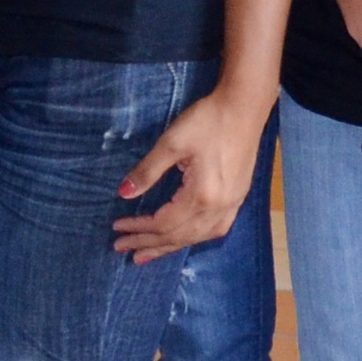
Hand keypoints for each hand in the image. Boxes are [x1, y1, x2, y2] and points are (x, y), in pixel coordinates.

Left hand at [111, 89, 266, 262]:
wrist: (244, 106)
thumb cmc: (207, 121)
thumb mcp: (171, 143)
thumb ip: (147, 171)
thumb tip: (124, 193)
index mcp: (203, 195)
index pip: (164, 223)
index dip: (139, 229)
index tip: (117, 229)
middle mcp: (220, 207)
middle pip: (180, 236)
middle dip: (150, 244)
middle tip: (123, 249)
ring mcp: (233, 204)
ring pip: (198, 237)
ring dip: (171, 246)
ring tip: (148, 253)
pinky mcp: (238, 196)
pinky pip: (215, 229)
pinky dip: (194, 238)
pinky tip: (183, 239)